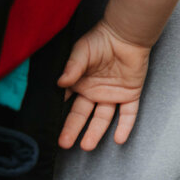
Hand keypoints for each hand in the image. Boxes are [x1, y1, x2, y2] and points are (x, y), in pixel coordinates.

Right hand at [56, 19, 152, 150]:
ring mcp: (112, 94)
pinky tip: (119, 139)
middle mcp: (94, 92)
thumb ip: (72, 67)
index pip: (67, 102)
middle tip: (64, 143)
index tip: (50, 127)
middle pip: (82, 115)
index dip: (59, 114)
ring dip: (95, 132)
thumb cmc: (102, 38)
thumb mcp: (82, 50)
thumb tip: (60, 83)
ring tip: (87, 146)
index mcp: (80, 82)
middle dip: (72, 129)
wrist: (127, 34)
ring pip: (103, 118)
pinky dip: (125, 126)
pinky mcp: (130, 94)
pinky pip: (128, 114)